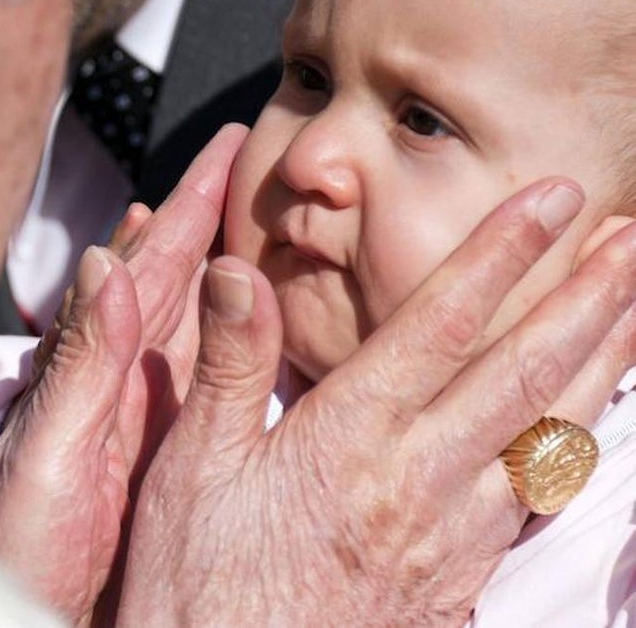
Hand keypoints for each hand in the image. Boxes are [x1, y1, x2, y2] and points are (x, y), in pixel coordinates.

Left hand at [0, 123, 247, 623]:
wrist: (18, 612)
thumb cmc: (14, 547)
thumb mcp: (42, 455)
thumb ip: (76, 366)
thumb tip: (103, 264)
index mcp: (87, 369)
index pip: (147, 267)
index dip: (190, 205)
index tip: (223, 147)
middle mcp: (113, 379)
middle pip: (172, 277)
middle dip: (208, 213)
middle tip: (242, 157)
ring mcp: (136, 414)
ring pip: (186, 317)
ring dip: (213, 261)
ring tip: (236, 212)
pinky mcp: (155, 454)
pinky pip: (195, 375)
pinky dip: (213, 333)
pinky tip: (224, 313)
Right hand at [117, 179, 635, 625]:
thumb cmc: (199, 582)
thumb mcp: (192, 465)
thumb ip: (229, 362)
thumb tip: (238, 270)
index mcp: (347, 440)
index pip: (438, 327)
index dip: (499, 255)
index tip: (551, 202)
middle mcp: (415, 481)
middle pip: (521, 376)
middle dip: (585, 300)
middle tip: (631, 239)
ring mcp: (450, 537)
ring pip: (548, 437)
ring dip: (599, 364)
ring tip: (634, 308)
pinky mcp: (460, 581)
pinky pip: (536, 502)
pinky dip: (574, 446)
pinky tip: (585, 427)